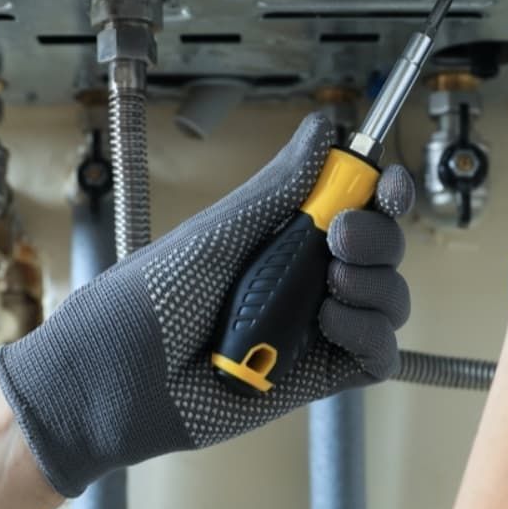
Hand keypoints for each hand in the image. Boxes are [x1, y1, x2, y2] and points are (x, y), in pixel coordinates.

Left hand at [0, 114, 413, 495]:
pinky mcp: (322, 374)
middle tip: (337, 237)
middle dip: (377, 236)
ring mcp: (317, 327)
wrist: (117, 379)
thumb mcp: (216, 232)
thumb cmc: (148, 299)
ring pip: (390, 299)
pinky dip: (370, 334)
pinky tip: (330, 325)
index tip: (386, 186)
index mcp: (284, 234)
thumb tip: (325, 129)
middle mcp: (307, 276)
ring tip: (328, 288)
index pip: (357, 205)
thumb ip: (278, 188)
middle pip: (384, 248)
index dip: (384, 192)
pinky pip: (379, 353)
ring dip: (375, 285)